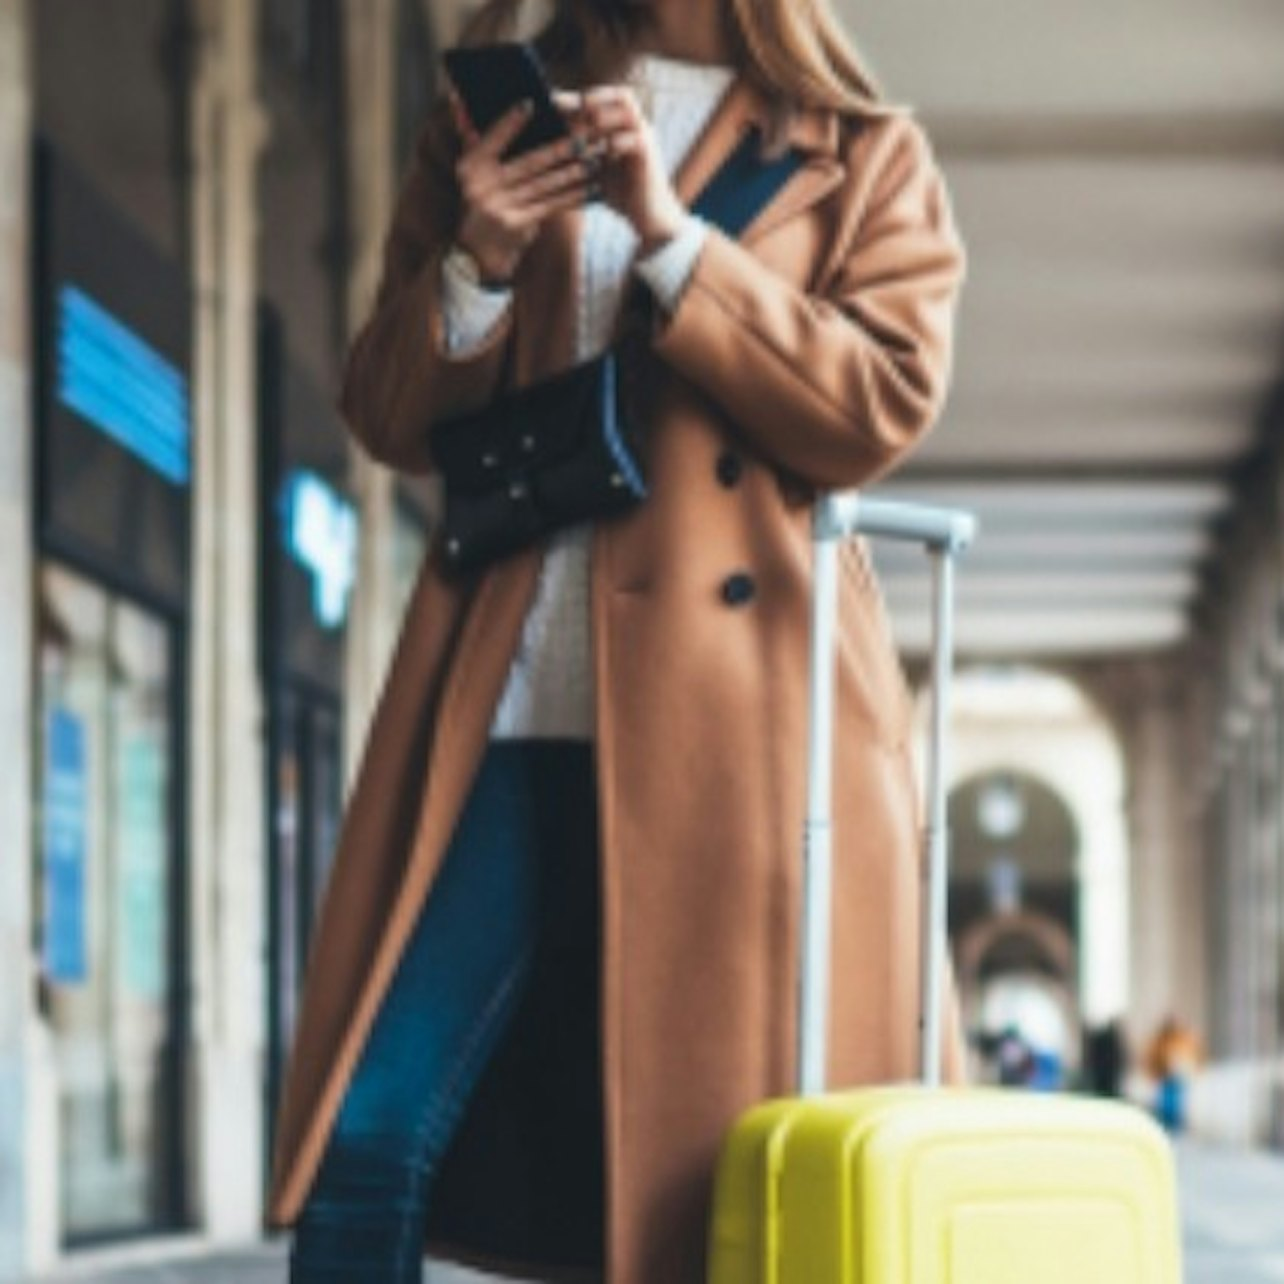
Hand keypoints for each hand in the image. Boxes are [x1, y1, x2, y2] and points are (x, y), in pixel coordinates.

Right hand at [446, 85, 595, 283]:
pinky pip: (550, 206)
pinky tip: (589, 188)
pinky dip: (571, 196)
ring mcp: (500, 207)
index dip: (510, 122)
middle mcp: (482, 186)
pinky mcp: (517, 225)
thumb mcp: (474, 176)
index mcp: (470, 167)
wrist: (477, 252)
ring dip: (572, 171)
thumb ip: (477, 142)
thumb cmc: (483, 204)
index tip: (532, 103)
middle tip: (584, 135)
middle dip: (559, 147)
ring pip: (543, 183)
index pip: (492, 139)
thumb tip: (471, 104)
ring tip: (593, 160)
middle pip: (528, 161)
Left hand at [552, 86, 686, 253]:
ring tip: (579, 126)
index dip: (580, 97)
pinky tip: (598, 149)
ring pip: (628, 112)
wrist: (648, 216)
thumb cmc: (620, 194)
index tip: (553, 102)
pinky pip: (635, 140)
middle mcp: (637, 127)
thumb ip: (580, 151)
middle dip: (592, 99)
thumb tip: (548, 144)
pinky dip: (615, 142)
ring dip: (603, 116)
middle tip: (565, 107)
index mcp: (624, 126)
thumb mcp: (595, 168)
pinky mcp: (649, 156)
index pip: (604, 100)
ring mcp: (645, 139)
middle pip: (620, 96)